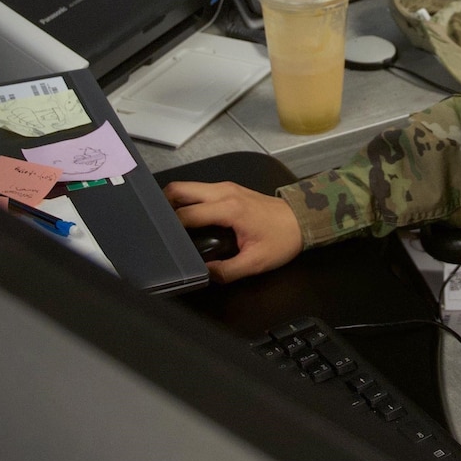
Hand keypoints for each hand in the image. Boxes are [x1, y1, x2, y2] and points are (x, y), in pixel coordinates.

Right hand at [162, 179, 304, 281]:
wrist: (302, 220)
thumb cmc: (282, 239)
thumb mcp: (255, 263)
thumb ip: (226, 271)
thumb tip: (203, 274)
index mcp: (229, 208)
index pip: (187, 214)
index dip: (171, 227)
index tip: (162, 240)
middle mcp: (223, 192)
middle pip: (179, 189)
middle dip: (163, 206)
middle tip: (158, 227)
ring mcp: (225, 187)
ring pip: (187, 187)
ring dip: (174, 202)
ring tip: (168, 225)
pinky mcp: (227, 189)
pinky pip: (198, 191)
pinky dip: (186, 201)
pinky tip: (185, 219)